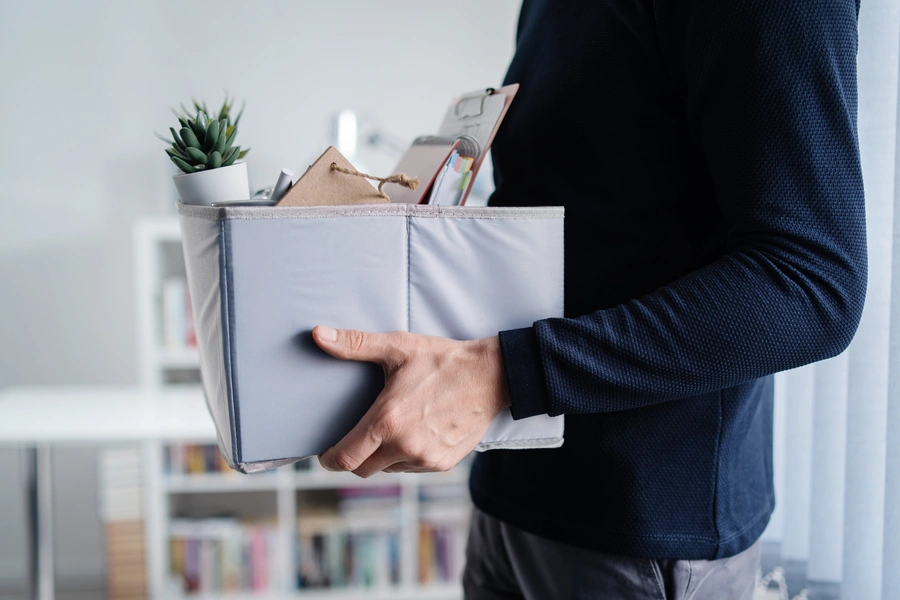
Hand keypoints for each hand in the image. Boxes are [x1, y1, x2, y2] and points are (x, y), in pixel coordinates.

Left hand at [312, 326, 510, 477]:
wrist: (491, 376)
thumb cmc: (442, 360)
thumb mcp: (397, 347)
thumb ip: (354, 344)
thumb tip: (318, 335)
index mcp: (388, 420)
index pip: (345, 458)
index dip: (329, 459)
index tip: (326, 453)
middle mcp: (405, 445)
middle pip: (363, 469)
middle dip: (354, 457)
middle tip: (356, 439)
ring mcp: (425, 458)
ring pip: (389, 468)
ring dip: (383, 456)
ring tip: (391, 429)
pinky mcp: (443, 463)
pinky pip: (412, 468)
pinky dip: (406, 456)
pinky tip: (414, 432)